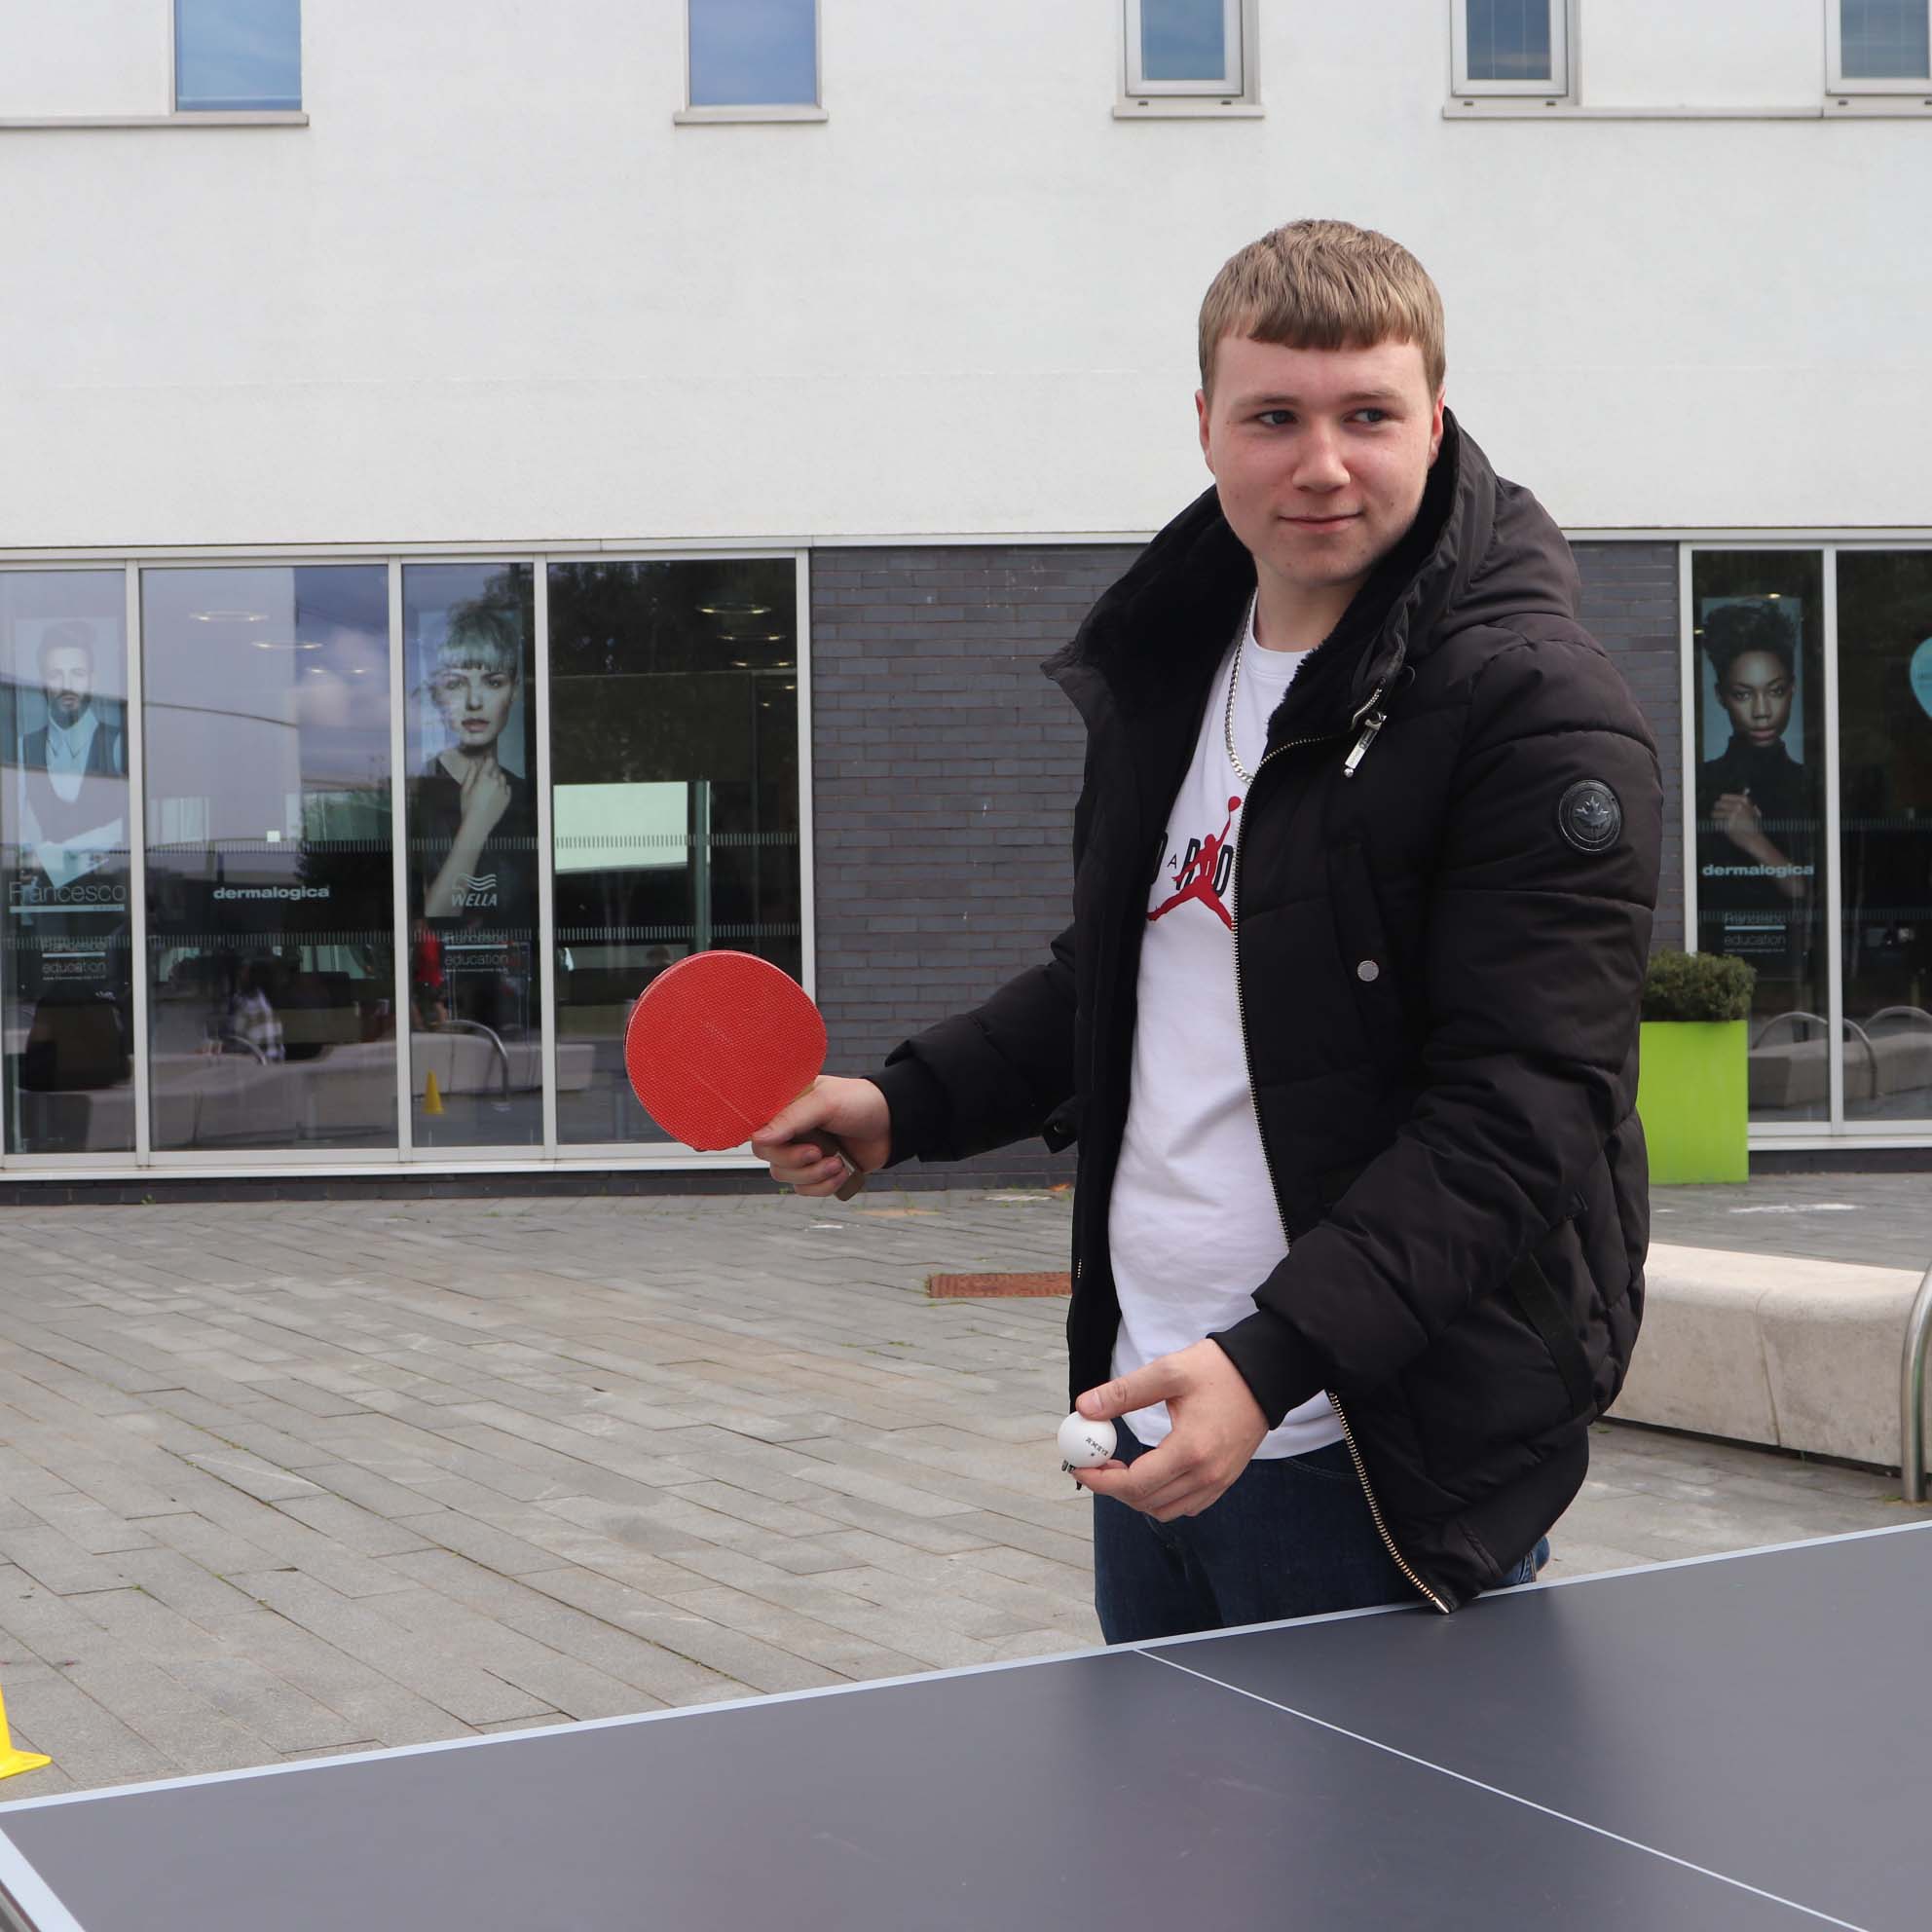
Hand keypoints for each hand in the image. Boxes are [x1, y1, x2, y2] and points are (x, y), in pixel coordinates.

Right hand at [457, 758, 512, 839]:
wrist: (478, 824)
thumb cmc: (468, 806)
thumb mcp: (465, 789)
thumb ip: (470, 774)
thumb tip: (474, 762)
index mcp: (484, 778)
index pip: (490, 762)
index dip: (488, 760)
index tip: (485, 761)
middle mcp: (496, 782)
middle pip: (496, 769)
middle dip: (491, 770)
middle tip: (485, 775)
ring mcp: (503, 790)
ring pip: (503, 778)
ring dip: (498, 778)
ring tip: (491, 784)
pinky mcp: (507, 799)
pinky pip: (508, 788)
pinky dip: (503, 787)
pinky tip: (497, 792)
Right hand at [750, 1075, 890, 1195]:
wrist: (895, 1122)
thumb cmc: (861, 1102)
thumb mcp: (826, 1103)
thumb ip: (791, 1119)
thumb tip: (758, 1138)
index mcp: (787, 1107)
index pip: (759, 1131)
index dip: (770, 1143)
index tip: (788, 1143)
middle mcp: (791, 1131)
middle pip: (770, 1158)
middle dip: (795, 1161)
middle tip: (818, 1152)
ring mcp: (804, 1152)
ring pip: (786, 1177)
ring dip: (813, 1175)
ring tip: (838, 1162)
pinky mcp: (818, 1171)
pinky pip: (805, 1189)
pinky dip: (824, 1186)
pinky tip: (843, 1171)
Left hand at [1070, 1340, 1268, 1520]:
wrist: (1266, 1375)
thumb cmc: (1218, 1370)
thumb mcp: (1167, 1372)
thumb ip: (1123, 1393)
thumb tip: (1085, 1408)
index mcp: (1190, 1450)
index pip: (1135, 1484)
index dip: (1100, 1481)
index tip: (1079, 1467)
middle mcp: (1206, 1475)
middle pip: (1146, 1502)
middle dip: (1112, 1488)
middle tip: (1095, 1462)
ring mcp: (1218, 1482)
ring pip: (1165, 1510)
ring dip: (1135, 1495)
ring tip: (1118, 1466)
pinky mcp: (1225, 1480)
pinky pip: (1186, 1505)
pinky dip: (1160, 1497)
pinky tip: (1149, 1471)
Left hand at [1710, 790, 1762, 842]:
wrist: (1755, 839)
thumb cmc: (1753, 825)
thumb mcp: (1753, 810)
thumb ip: (1746, 801)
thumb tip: (1745, 789)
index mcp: (1744, 801)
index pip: (1723, 796)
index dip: (1721, 801)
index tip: (1721, 804)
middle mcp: (1738, 807)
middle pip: (1717, 804)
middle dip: (1717, 809)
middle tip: (1717, 813)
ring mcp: (1733, 816)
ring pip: (1715, 813)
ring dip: (1716, 817)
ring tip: (1721, 821)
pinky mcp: (1728, 825)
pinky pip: (1716, 823)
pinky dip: (1718, 825)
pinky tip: (1723, 827)